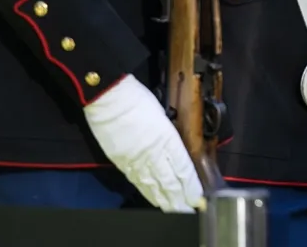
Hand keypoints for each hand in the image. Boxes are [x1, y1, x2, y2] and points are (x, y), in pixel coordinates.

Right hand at [82, 75, 203, 212]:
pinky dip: (148, 192)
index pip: (182, 167)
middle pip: (170, 180)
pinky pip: (138, 181)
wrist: (108, 97)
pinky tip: (155, 199)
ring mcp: (136, 159)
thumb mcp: (161, 114)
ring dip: (166, 199)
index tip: (198, 195)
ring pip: (154, 185)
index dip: (190, 184)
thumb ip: (168, 133)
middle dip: (181, 197)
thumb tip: (174, 147)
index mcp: (166, 137)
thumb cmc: (137, 99)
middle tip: (190, 207)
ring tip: (176, 209)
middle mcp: (153, 152)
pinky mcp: (122, 162)